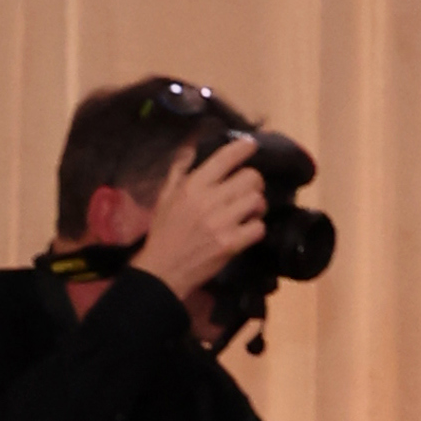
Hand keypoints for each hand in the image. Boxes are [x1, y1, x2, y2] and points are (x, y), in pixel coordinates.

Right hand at [133, 133, 271, 311]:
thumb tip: (191, 149)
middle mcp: (209, 200)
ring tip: (248, 213)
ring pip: (258, 201)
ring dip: (257, 206)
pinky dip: (255, 229)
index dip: (244, 148)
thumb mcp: (165, 197)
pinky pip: (258, 228)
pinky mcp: (230, 244)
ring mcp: (222, 223)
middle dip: (253, 183)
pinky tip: (246, 232)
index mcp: (193, 186)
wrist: (162, 273)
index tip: (251, 146)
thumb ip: (179, 171)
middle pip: (251, 177)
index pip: (227, 157)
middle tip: (247, 191)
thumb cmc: (164, 234)